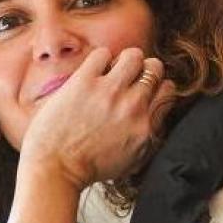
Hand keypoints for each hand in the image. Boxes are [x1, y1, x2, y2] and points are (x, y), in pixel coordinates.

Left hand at [17, 47, 174, 188]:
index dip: (156, 86)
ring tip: (111, 72)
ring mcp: (109, 91)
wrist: (54, 169)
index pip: (168, 90)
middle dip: (143, 70)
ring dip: (124, 61)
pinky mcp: (84, 82)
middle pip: (155, 68)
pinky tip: (92, 74)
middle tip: (128, 79)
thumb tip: (155, 118)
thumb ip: (148, 137)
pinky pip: (103, 53)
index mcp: (146, 126)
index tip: (144, 89)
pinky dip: (99, 60)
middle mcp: (133, 106)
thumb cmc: (88, 168)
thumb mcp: (132, 160)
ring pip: (133, 55)